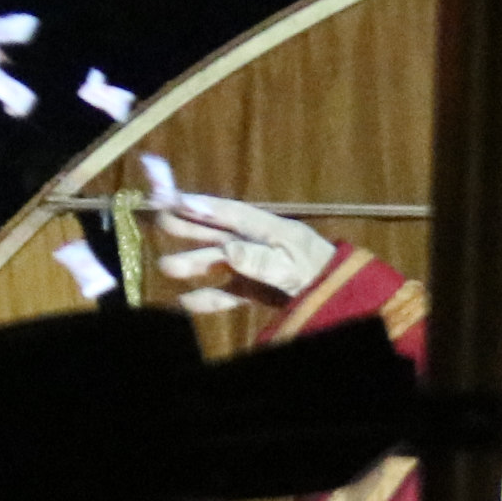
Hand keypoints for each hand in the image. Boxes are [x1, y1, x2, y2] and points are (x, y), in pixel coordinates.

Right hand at [146, 165, 336, 311]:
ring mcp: (256, 267)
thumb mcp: (292, 265)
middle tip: (155, 217)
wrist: (346, 298)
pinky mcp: (257, 291)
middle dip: (186, 224)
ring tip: (164, 266)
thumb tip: (227, 250)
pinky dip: (207, 298)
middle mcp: (259, 243)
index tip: (171, 197)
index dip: (201, 205)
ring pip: (217, 262)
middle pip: (216, 231)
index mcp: (270, 228)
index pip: (229, 213)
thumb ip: (260, 258)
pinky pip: (227, 293)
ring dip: (192, 263)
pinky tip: (184, 303)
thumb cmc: (321, 274)